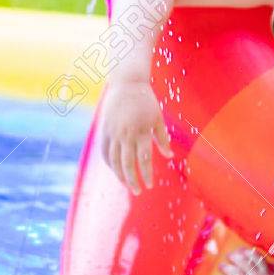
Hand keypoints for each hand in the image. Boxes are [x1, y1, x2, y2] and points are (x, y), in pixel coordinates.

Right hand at [97, 78, 170, 194]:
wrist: (126, 83)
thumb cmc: (146, 100)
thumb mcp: (158, 118)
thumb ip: (162, 138)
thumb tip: (169, 156)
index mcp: (141, 131)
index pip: (143, 159)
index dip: (146, 174)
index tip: (150, 185)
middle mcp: (125, 134)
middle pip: (127, 163)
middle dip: (132, 180)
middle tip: (138, 191)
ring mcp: (112, 132)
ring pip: (113, 160)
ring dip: (120, 175)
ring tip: (127, 184)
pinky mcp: (104, 130)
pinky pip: (104, 151)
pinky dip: (109, 163)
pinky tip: (115, 170)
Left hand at [217, 247, 273, 274]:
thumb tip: (268, 261)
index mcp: (265, 269)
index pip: (253, 256)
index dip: (246, 252)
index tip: (241, 250)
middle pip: (242, 262)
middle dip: (234, 257)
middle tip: (229, 255)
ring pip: (235, 273)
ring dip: (227, 268)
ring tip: (221, 266)